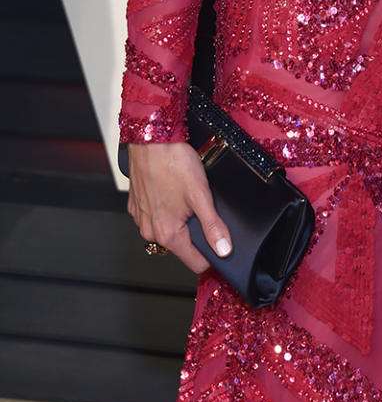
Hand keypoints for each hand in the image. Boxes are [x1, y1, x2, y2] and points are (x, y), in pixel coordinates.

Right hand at [127, 141, 231, 275]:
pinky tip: (173, 190)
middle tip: (204, 208)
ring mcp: (141, 218)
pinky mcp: (136, 204)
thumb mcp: (201, 195)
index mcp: (167, 234)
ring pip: (168, 229)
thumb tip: (224, 250)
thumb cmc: (173, 162)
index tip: (222, 246)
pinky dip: (166, 208)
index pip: (195, 262)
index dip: (212, 256)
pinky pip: (155, 215)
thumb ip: (213, 226)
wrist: (151, 139)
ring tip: (187, 195)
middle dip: (196, 232)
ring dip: (180, 219)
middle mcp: (150, 230)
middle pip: (182, 245)